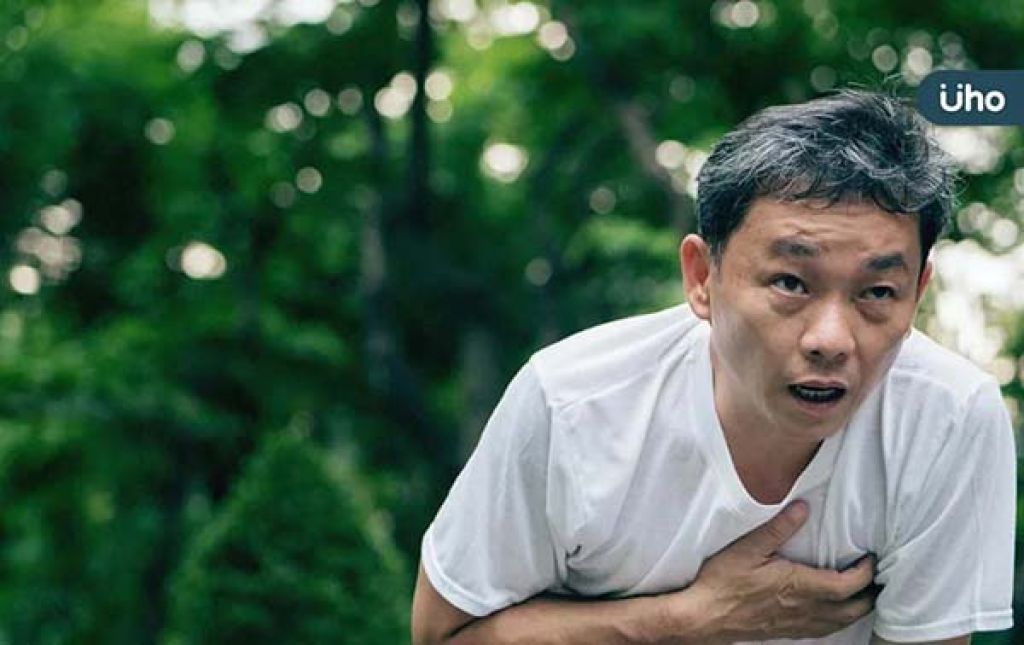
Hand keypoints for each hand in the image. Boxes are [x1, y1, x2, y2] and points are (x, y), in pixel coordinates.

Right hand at [677, 501, 877, 642]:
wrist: (703, 617)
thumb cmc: (723, 582)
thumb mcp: (747, 548)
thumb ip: (778, 528)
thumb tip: (803, 508)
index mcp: (799, 586)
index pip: (847, 585)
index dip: (866, 573)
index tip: (870, 558)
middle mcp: (804, 609)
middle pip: (853, 609)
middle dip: (871, 594)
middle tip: (878, 577)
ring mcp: (797, 625)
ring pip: (841, 622)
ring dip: (858, 609)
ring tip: (865, 594)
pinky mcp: (787, 633)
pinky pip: (825, 631)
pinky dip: (839, 621)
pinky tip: (835, 613)